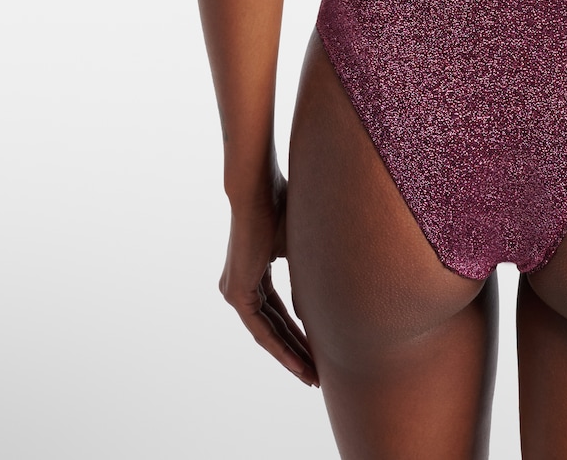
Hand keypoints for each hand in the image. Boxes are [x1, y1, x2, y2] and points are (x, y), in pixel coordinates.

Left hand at [218, 175, 318, 387]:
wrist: (257, 190)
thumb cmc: (281, 205)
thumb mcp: (300, 244)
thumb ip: (308, 271)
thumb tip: (331, 292)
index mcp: (254, 272)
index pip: (277, 311)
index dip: (299, 332)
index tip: (319, 349)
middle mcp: (240, 285)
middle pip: (272, 327)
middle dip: (296, 352)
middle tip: (317, 374)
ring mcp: (236, 291)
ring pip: (267, 334)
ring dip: (290, 356)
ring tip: (312, 376)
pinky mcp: (236, 293)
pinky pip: (261, 330)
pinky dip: (281, 348)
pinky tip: (299, 363)